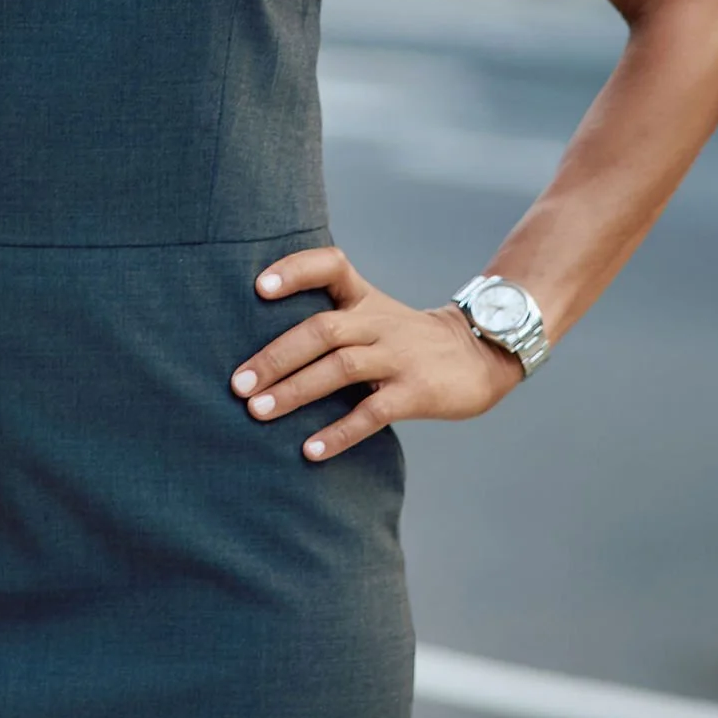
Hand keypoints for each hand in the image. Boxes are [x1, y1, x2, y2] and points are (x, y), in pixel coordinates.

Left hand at [230, 244, 518, 460]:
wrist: (480, 356)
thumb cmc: (407, 340)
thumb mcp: (374, 316)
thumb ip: (331, 322)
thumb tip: (260, 352)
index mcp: (365, 299)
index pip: (330, 266)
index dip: (295, 270)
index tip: (258, 287)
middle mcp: (378, 322)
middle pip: (322, 329)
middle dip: (275, 356)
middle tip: (238, 384)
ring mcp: (399, 356)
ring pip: (340, 368)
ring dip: (295, 391)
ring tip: (258, 412)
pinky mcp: (416, 392)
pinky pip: (372, 413)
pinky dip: (339, 433)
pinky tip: (310, 451)